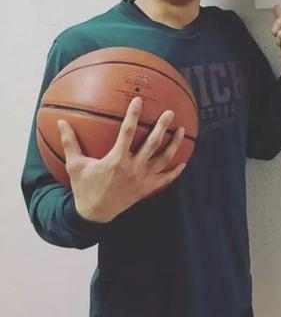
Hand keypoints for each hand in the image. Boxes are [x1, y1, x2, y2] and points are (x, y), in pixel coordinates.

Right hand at [57, 96, 186, 222]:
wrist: (94, 215)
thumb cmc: (85, 188)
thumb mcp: (76, 165)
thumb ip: (70, 143)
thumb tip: (61, 122)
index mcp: (117, 160)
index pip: (127, 132)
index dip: (133, 115)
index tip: (138, 100)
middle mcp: (133, 168)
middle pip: (153, 143)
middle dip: (162, 126)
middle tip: (170, 112)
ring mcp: (143, 179)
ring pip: (164, 159)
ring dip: (174, 144)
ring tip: (182, 130)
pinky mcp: (147, 189)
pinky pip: (166, 179)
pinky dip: (175, 171)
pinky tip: (183, 162)